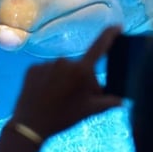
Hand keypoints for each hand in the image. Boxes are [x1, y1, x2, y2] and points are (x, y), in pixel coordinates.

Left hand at [9, 25, 123, 139]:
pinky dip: (49, 80)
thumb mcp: (89, 111)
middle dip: (82, 80)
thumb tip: (122, 100)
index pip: (99, 47)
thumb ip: (109, 102)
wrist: (30, 125)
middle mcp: (64, 61)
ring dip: (64, 80)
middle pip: (80, 68)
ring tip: (59, 99)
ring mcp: (46, 64)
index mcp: (81, 70)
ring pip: (62, 70)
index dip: (109, 35)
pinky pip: (46, 71)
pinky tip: (45, 94)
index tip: (117, 26)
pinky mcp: (32, 68)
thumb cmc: (63, 117)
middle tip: (77, 99)